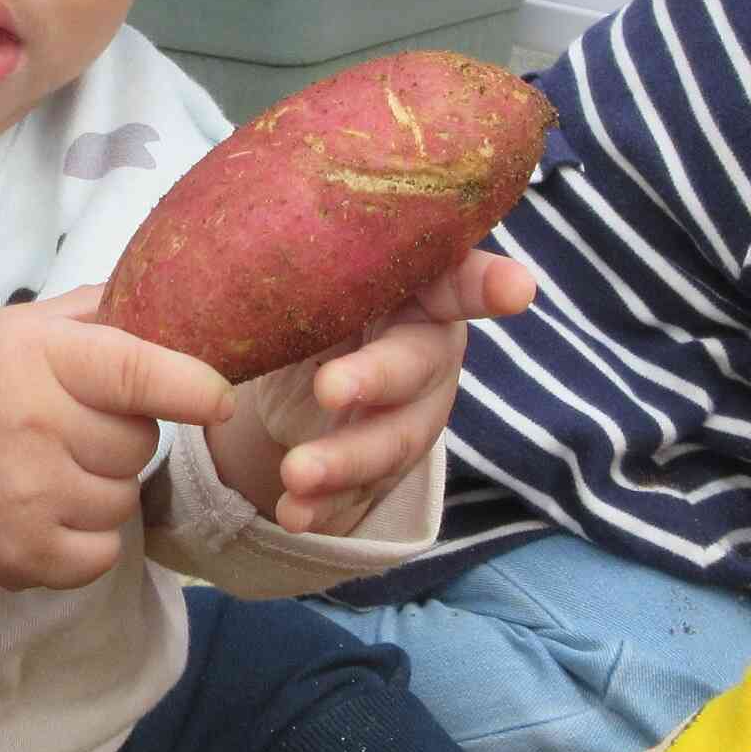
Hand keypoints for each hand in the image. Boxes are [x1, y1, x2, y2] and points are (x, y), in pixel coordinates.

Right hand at [0, 289, 234, 592]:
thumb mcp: (14, 328)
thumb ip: (93, 312)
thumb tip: (178, 294)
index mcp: (32, 357)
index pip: (134, 371)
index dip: (191, 386)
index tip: (221, 399)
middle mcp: (29, 426)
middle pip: (139, 442)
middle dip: (122, 435)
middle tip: (69, 428)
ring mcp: (24, 497)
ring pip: (125, 498)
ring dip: (104, 487)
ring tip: (49, 470)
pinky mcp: (22, 556)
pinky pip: (104, 552)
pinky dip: (89, 538)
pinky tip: (46, 511)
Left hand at [217, 245, 538, 532]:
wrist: (300, 360)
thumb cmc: (320, 295)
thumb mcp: (317, 269)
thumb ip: (306, 257)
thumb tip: (233, 236)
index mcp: (418, 288)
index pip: (460, 279)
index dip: (489, 285)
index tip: (517, 289)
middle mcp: (425, 351)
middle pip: (415, 366)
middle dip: (376, 379)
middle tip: (329, 387)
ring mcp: (412, 414)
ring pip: (392, 440)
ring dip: (344, 460)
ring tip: (295, 473)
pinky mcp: (383, 466)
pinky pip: (358, 492)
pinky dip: (323, 507)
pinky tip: (293, 515)